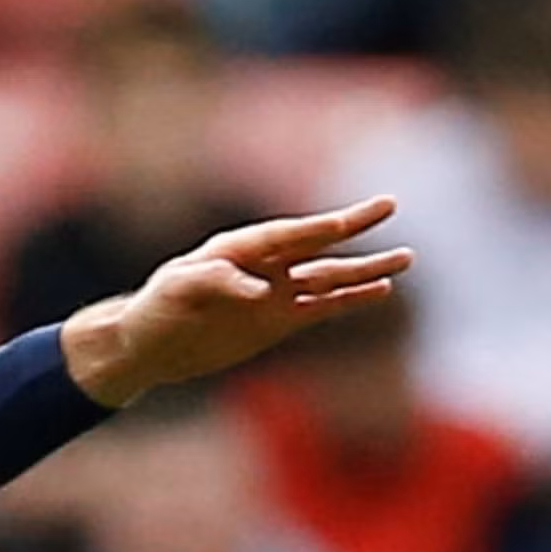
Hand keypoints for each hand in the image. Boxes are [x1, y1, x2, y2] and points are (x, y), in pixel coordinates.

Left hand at [62, 197, 410, 406]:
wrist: (145, 346)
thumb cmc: (153, 311)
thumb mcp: (175, 291)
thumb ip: (215, 282)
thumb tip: (260, 291)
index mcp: (236, 250)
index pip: (285, 235)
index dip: (315, 226)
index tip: (343, 223)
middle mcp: (261, 266)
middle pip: (315, 244)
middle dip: (351, 226)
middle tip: (388, 205)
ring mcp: (273, 294)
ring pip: (328, 276)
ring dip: (364, 269)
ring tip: (405, 258)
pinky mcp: (276, 321)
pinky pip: (321, 308)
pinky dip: (349, 300)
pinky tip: (379, 291)